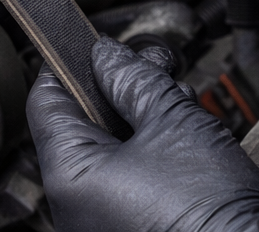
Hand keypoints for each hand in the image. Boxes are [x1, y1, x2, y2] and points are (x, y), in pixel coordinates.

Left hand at [30, 39, 258, 231]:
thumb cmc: (211, 208)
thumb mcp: (173, 121)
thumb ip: (133, 79)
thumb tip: (106, 56)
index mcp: (69, 176)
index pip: (46, 103)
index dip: (68, 65)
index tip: (90, 45)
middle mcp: (74, 206)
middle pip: (81, 126)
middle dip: (118, 89)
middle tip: (150, 66)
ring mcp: (100, 223)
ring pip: (108, 153)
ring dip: (139, 120)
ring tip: (177, 101)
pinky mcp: (128, 231)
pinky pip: (125, 183)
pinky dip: (147, 156)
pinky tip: (180, 138)